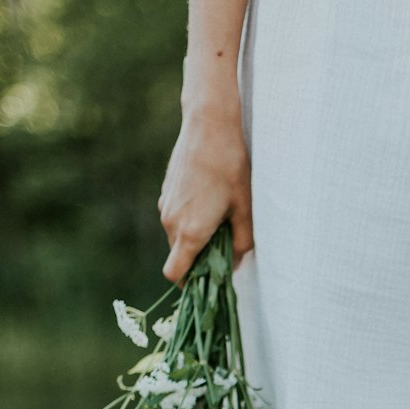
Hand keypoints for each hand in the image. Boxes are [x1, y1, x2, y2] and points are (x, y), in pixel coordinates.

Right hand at [157, 96, 254, 282]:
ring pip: (177, 235)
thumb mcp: (245, 210)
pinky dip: (189, 219)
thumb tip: (235, 264)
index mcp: (190, 232)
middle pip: (179, 255)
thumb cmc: (231, 168)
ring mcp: (165, 205)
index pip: (175, 273)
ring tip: (220, 218)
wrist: (208, 126)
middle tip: (224, 245)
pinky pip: (175, 216)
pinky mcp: (166, 191)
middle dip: (198, 257)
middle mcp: (171, 222)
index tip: (206, 278)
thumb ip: (240, 243)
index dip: (188, 282)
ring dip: (194, 236)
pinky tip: (210, 199)